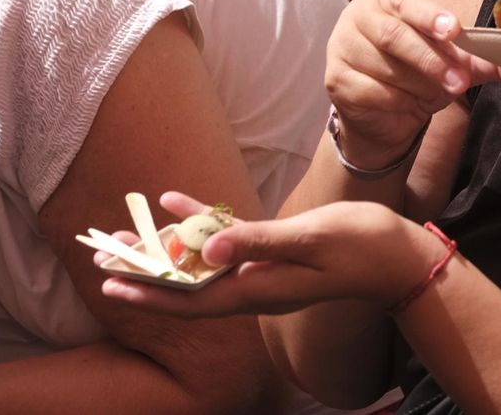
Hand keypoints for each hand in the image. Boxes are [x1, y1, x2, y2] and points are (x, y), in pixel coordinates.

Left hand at [99, 195, 438, 316]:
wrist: (397, 255)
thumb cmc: (359, 246)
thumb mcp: (308, 239)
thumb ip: (258, 243)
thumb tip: (208, 250)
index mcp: (257, 290)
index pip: (190, 299)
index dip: (148, 293)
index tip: (111, 285)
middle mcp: (253, 286)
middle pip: (186, 285)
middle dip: (144, 272)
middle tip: (103, 256)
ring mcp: (263, 271)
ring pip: (200, 264)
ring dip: (164, 248)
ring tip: (126, 233)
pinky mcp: (274, 252)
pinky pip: (227, 240)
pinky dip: (200, 223)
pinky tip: (175, 202)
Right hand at [324, 0, 500, 167]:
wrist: (381, 111)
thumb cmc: (420, 72)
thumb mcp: (456, 62)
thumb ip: (490, 62)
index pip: (407, 1)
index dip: (430, 15)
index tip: (453, 31)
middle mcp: (360, 16)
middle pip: (394, 36)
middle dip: (431, 62)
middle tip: (458, 84)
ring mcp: (342, 47)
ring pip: (386, 69)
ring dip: (416, 88)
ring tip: (428, 96)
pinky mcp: (334, 80)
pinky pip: (372, 93)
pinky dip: (396, 104)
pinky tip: (403, 106)